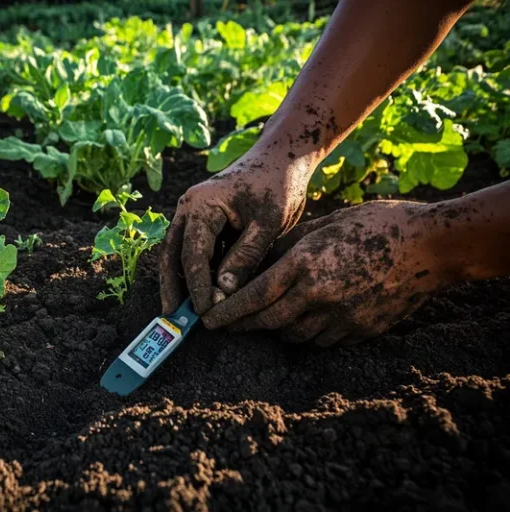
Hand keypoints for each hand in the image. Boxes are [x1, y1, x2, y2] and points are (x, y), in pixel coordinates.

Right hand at [160, 146, 314, 315]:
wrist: (281, 157)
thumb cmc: (276, 186)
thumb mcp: (267, 224)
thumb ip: (245, 256)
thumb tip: (223, 291)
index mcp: (202, 206)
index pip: (193, 254)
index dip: (197, 285)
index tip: (204, 311)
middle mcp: (188, 207)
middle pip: (171, 253)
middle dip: (170, 286)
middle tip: (172, 316)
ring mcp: (191, 211)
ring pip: (175, 251)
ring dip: (177, 279)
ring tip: (180, 310)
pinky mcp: (200, 218)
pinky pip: (189, 247)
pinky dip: (191, 269)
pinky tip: (198, 291)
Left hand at [202, 201, 449, 345]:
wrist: (430, 245)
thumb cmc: (375, 223)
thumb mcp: (324, 225)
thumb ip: (290, 248)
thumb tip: (258, 265)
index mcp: (307, 263)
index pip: (255, 295)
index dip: (228, 310)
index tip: (209, 318)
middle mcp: (320, 294)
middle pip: (268, 320)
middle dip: (242, 325)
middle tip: (226, 325)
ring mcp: (343, 316)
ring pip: (294, 334)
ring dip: (275, 328)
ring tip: (265, 318)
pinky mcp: (361, 330)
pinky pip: (323, 340)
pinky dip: (307, 332)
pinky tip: (304, 320)